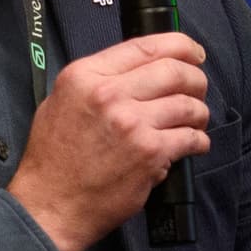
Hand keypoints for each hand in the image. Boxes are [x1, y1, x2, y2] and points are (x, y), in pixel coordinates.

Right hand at [7, 34, 210, 250]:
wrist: (51, 205)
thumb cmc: (53, 159)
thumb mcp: (60, 101)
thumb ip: (96, 80)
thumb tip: (138, 70)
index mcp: (85, 76)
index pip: (145, 46)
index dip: (180, 46)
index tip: (193, 53)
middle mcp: (109, 94)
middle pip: (174, 70)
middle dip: (196, 79)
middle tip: (198, 89)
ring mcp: (131, 124)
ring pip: (188, 104)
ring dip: (199, 112)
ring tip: (195, 121)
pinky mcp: (149, 153)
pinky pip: (191, 138)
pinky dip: (199, 141)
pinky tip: (193, 144)